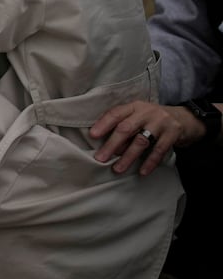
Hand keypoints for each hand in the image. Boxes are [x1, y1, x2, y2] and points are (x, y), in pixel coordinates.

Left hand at [90, 101, 204, 176]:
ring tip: (117, 169)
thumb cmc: (154, 120)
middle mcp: (147, 112)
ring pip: (141, 141)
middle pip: (126, 128)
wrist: (186, 118)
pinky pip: (160, 150)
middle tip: (100, 158)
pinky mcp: (174, 133)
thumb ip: (124, 125)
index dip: (103, 124)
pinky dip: (150, 162)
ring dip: (128, 156)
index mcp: (134, 106)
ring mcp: (161, 122)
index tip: (92, 135)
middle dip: (112, 144)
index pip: (116, 113)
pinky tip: (142, 171)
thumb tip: (104, 144)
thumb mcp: (139, 116)